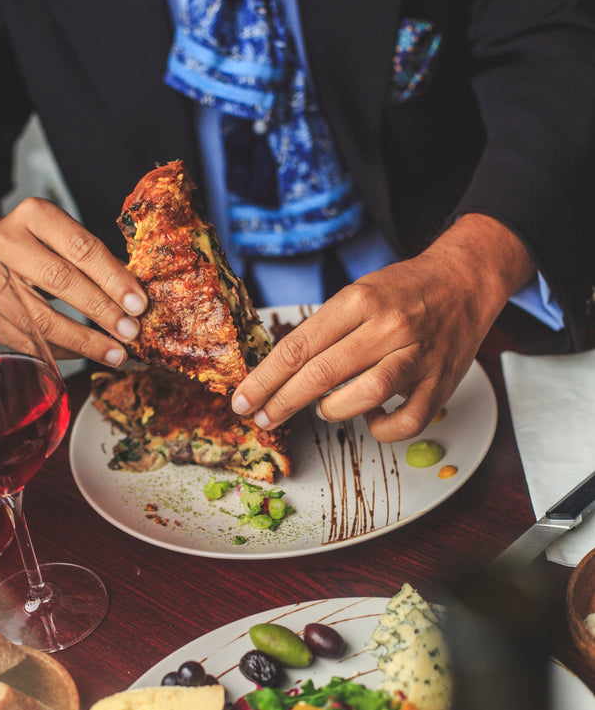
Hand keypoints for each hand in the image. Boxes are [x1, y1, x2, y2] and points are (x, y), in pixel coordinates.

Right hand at [0, 199, 146, 366]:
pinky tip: (86, 354)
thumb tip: (134, 297)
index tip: (139, 303)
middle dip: (102, 310)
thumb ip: (90, 260)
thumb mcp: (56, 235)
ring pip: (42, 318)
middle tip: (130, 331)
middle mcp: (7, 243)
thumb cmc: (29, 245)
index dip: (114, 278)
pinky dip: (62, 351)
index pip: (81, 248)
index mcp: (34, 215)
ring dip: (84, 341)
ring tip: (115, 352)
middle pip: (62, 281)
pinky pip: (29, 340)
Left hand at [232, 215, 535, 441]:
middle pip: (323, 374)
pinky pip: (405, 422)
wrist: (467, 279)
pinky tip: (371, 418)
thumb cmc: (405, 289)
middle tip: (262, 419)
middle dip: (283, 402)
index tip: (243, 400)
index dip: (266, 379)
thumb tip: (281, 372)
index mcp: (361, 300)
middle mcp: (389, 326)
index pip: (300, 345)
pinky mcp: (440, 383)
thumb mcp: (359, 292)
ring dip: (332, 410)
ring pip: (364, 396)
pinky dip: (381, 430)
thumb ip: (326, 329)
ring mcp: (417, 356)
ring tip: (324, 409)